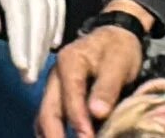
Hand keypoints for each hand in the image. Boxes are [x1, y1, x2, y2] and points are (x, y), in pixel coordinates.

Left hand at [0, 0, 64, 83]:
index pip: (18, 9)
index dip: (22, 40)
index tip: (21, 67)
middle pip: (39, 12)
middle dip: (35, 47)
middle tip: (29, 78)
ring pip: (52, 6)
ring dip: (47, 38)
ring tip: (40, 65)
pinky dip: (59, 19)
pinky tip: (53, 39)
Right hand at [38, 4, 148, 137]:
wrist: (115, 37)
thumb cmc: (117, 49)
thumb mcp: (118, 63)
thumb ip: (107, 87)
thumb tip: (97, 114)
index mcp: (69, 62)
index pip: (70, 95)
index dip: (78, 119)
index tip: (88, 137)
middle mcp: (56, 76)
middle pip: (49, 109)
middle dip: (55, 133)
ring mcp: (54, 87)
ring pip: (46, 115)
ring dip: (52, 134)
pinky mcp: (58, 95)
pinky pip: (51, 115)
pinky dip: (53, 130)